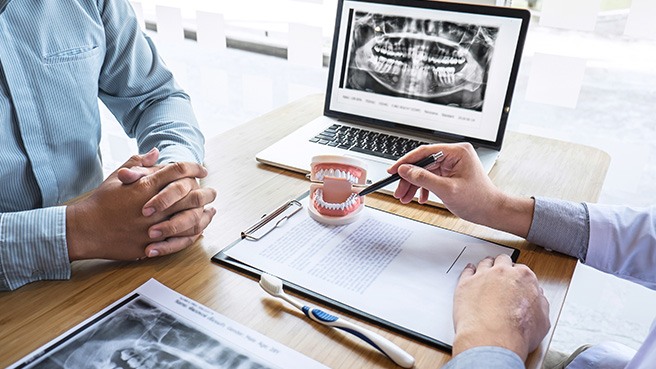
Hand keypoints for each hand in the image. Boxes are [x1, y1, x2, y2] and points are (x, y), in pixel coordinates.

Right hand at [66, 150, 214, 259]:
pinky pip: (179, 241)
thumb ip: (139, 162)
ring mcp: (153, 228)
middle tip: (212, 191)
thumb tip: (156, 151)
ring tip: (210, 211)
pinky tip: (199, 230)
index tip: (202, 169)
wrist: (84, 229)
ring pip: (189, 220)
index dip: (194, 168)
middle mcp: (153, 207)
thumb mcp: (117, 177)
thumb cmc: (100, 202)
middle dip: (206, 192)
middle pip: (190, 196)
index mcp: (145, 186)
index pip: (178, 171)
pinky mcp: (151, 245)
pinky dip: (192, 235)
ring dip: (203, 215)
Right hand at [388, 143, 533, 237]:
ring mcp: (453, 164)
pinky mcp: (451, 173)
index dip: (406, 161)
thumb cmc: (478, 200)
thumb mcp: (447, 190)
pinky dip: (423, 188)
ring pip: (425, 171)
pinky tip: (420, 197)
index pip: (425, 152)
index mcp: (457, 152)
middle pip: (423, 163)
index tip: (393, 170)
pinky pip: (431, 177)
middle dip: (409, 178)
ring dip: (414, 185)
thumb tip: (405, 170)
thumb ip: (423, 178)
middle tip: (398, 190)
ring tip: (405, 197)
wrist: (491, 211)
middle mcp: (455, 155)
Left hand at [451, 254, 549, 360]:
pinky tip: (470, 272)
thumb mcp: (542, 321)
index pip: (522, 270)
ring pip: (484, 263)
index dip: (519, 277)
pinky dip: (469, 271)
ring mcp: (483, 276)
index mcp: (524, 278)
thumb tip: (538, 300)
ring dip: (486, 266)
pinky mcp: (465, 283)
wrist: (493, 338)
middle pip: (503, 261)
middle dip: (503, 266)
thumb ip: (540, 304)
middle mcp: (503, 272)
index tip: (516, 282)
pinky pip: (467, 271)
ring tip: (485, 270)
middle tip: (502, 274)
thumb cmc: (516, 332)